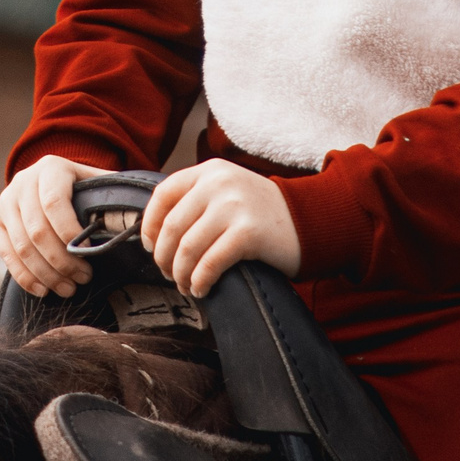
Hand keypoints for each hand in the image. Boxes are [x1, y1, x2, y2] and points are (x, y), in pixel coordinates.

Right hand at [0, 155, 109, 297]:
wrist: (52, 183)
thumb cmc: (84, 190)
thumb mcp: (100, 184)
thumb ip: (117, 196)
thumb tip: (143, 217)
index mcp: (51, 168)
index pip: (54, 202)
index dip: (69, 232)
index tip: (88, 255)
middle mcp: (23, 181)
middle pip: (37, 230)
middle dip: (61, 261)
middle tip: (83, 279)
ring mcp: (6, 200)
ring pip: (22, 246)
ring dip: (46, 273)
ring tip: (68, 288)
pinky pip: (6, 253)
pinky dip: (24, 276)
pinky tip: (43, 289)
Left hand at [142, 159, 300, 299]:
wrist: (310, 221)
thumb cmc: (261, 214)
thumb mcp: (227, 191)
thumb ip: (196, 200)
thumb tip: (156, 232)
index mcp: (210, 171)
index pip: (163, 194)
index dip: (150, 224)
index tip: (150, 246)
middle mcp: (219, 183)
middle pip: (172, 226)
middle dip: (164, 257)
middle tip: (169, 274)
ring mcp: (234, 206)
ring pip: (188, 248)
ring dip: (181, 274)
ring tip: (186, 285)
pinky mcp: (248, 232)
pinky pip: (210, 263)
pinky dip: (200, 281)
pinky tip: (202, 289)